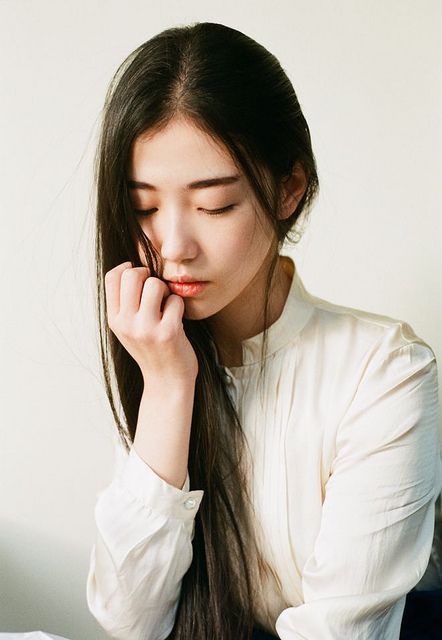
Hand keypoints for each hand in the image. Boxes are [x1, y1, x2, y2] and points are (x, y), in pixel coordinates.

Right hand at [104, 261, 198, 382]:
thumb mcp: (128, 328)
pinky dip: (179, 306)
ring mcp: (146, 329)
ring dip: (165, 291)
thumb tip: (130, 265)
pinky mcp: (168, 333)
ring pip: (155, 284)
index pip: (112, 276)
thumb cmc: (151, 349)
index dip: (129, 269)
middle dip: (149, 275)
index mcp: (114, 319)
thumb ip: (125, 302)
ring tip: (166, 306)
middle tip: (156, 291)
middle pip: (133, 274)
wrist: (166, 382)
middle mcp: (126, 324)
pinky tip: (177, 320)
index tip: (140, 280)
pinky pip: (176, 300)